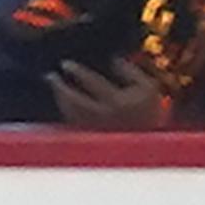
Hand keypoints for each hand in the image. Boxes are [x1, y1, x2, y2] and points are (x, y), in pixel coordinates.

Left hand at [50, 56, 170, 129]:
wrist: (153, 144)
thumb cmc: (152, 113)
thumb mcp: (149, 87)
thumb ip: (130, 72)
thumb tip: (114, 60)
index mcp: (116, 102)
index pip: (91, 82)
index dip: (76, 71)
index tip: (65, 64)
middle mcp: (103, 117)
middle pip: (74, 100)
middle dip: (60, 87)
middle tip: (50, 76)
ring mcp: (97, 130)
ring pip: (71, 115)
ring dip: (60, 100)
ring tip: (56, 88)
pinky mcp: (94, 140)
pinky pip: (74, 126)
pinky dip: (67, 114)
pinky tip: (65, 106)